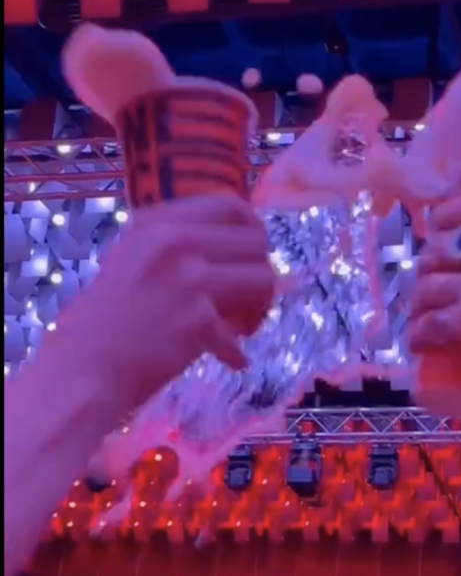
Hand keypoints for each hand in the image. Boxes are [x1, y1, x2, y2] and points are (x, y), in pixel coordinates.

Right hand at [42, 195, 275, 419]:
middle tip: (251, 295)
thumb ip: (171, 248)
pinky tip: (226, 361)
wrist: (82, 370)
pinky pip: (240, 336)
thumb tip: (228, 247)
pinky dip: (235, 354)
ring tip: (243, 325)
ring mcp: (189, 279)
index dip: (251, 228)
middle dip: (261, 268)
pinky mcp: (200, 320)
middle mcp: (175, 243)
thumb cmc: (100, 322)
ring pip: (263, 279)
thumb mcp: (129, 262)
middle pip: (256, 240)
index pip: (229, 205)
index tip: (252, 250)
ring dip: (259, 306)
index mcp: (157, 224)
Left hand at [409, 191, 460, 408]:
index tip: (435, 234)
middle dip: (426, 269)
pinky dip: (418, 335)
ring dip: (417, 304)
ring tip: (420, 316)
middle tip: (428, 287)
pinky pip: (430, 323)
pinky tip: (418, 343)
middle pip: (439, 249)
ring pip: (428, 286)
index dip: (442, 219)